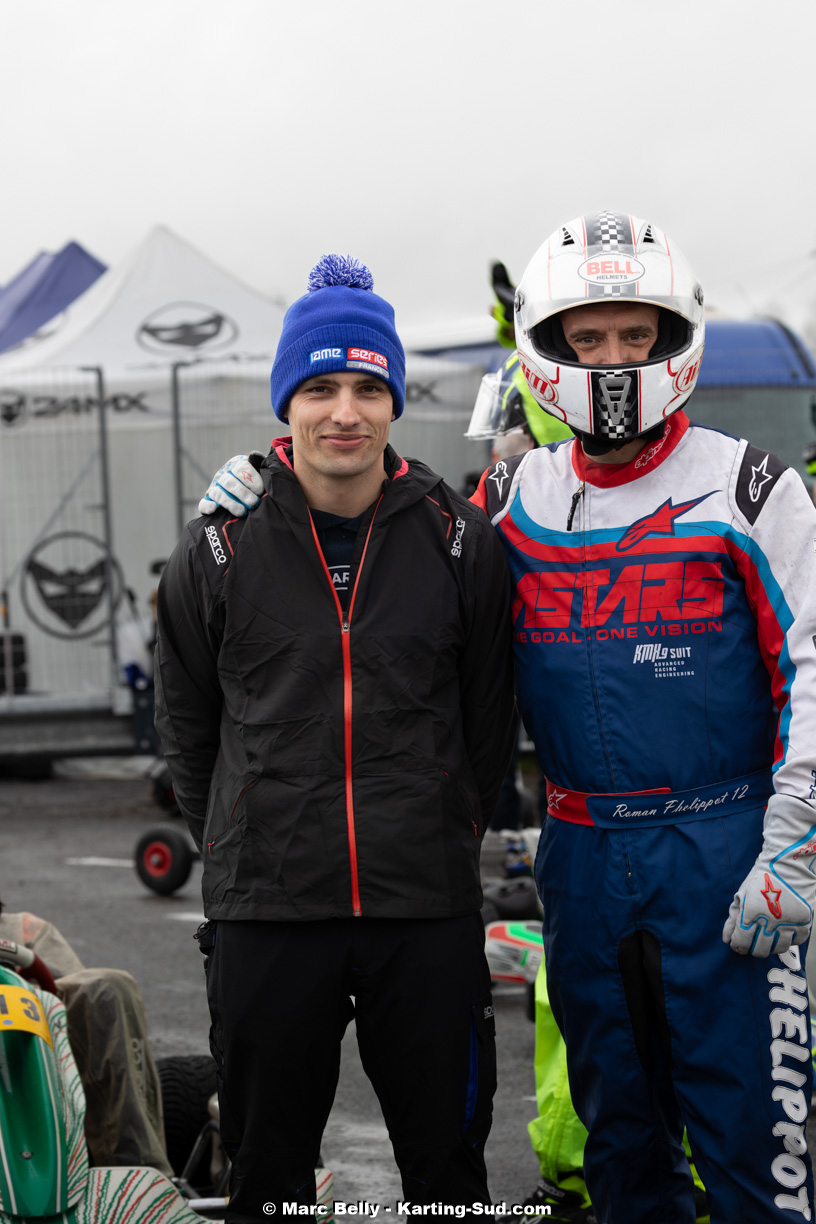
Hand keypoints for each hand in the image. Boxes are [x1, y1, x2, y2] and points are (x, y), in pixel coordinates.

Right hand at [198, 453, 264, 516]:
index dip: (250, 479)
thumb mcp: (261, 473)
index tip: (260, 491)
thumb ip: (259, 464)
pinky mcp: (209, 501)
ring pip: (217, 493)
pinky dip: (207, 506)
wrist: (252, 500)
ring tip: (242, 512)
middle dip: (242, 493)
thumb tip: (254, 455)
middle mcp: (224, 474)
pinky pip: (203, 503)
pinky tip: (213, 509)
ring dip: (229, 502)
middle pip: (229, 482)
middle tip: (253, 503)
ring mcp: (214, 488)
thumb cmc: (259, 486)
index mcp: (237, 464)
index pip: (242, 468)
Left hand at [723, 793, 815, 956]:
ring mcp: (789, 923)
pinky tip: (782, 932)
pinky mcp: (804, 923)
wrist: (788, 865)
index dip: (737, 945)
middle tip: (751, 942)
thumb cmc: (762, 878)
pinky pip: (795, 943)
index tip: (737, 943)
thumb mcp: (741, 895)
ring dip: (770, 947)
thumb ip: (732, 918)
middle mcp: (770, 920)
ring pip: (777, 949)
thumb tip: (726, 938)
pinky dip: (788, 941)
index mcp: (751, 912)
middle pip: (759, 949)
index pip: (741, 941)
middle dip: (751, 949)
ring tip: (767, 937)